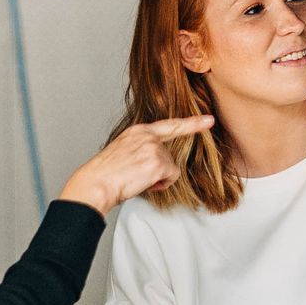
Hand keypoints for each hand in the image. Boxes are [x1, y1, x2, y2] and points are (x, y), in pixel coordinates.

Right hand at [58, 116, 212, 214]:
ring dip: (157, 178)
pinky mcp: (158, 163)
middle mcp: (148, 136)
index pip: (170, 125)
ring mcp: (154, 148)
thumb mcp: (123, 151)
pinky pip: (171, 177)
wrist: (96, 183)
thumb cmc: (105, 173)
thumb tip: (155, 163)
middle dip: (161, 169)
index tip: (208, 120)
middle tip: (141, 175)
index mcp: (138, 131)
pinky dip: (161, 184)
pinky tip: (143, 183)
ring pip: (170, 168)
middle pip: (169, 156)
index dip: (191, 123)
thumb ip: (142, 149)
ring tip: (135, 179)